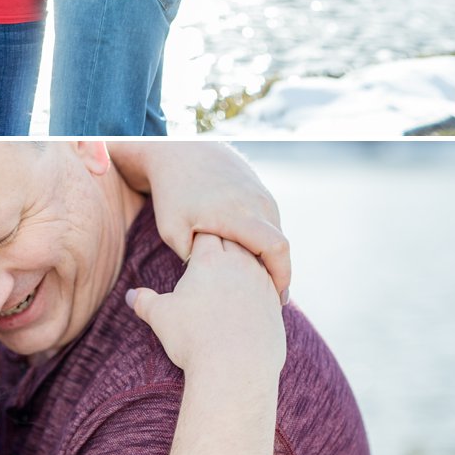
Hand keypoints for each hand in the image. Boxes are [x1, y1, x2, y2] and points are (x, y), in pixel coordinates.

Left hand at [110, 141, 290, 300]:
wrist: (181, 152)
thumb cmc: (172, 196)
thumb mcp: (174, 231)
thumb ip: (195, 260)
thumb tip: (212, 289)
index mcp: (237, 213)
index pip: (276, 249)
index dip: (281, 278)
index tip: (276, 301)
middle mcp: (257, 202)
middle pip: (280, 246)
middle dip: (277, 274)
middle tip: (268, 301)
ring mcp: (262, 194)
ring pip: (275, 234)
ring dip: (270, 258)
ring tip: (257, 283)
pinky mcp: (261, 191)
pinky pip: (270, 222)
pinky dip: (265, 242)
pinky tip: (251, 259)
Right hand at [127, 233, 286, 384]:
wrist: (236, 369)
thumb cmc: (194, 339)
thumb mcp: (161, 317)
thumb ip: (145, 301)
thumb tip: (131, 296)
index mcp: (209, 260)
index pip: (206, 233)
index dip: (199, 235)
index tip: (194, 242)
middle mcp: (239, 264)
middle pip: (233, 239)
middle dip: (223, 242)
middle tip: (215, 248)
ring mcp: (261, 283)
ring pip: (255, 259)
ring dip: (245, 260)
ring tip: (234, 268)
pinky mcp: (275, 303)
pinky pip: (270, 284)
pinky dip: (261, 284)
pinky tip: (252, 295)